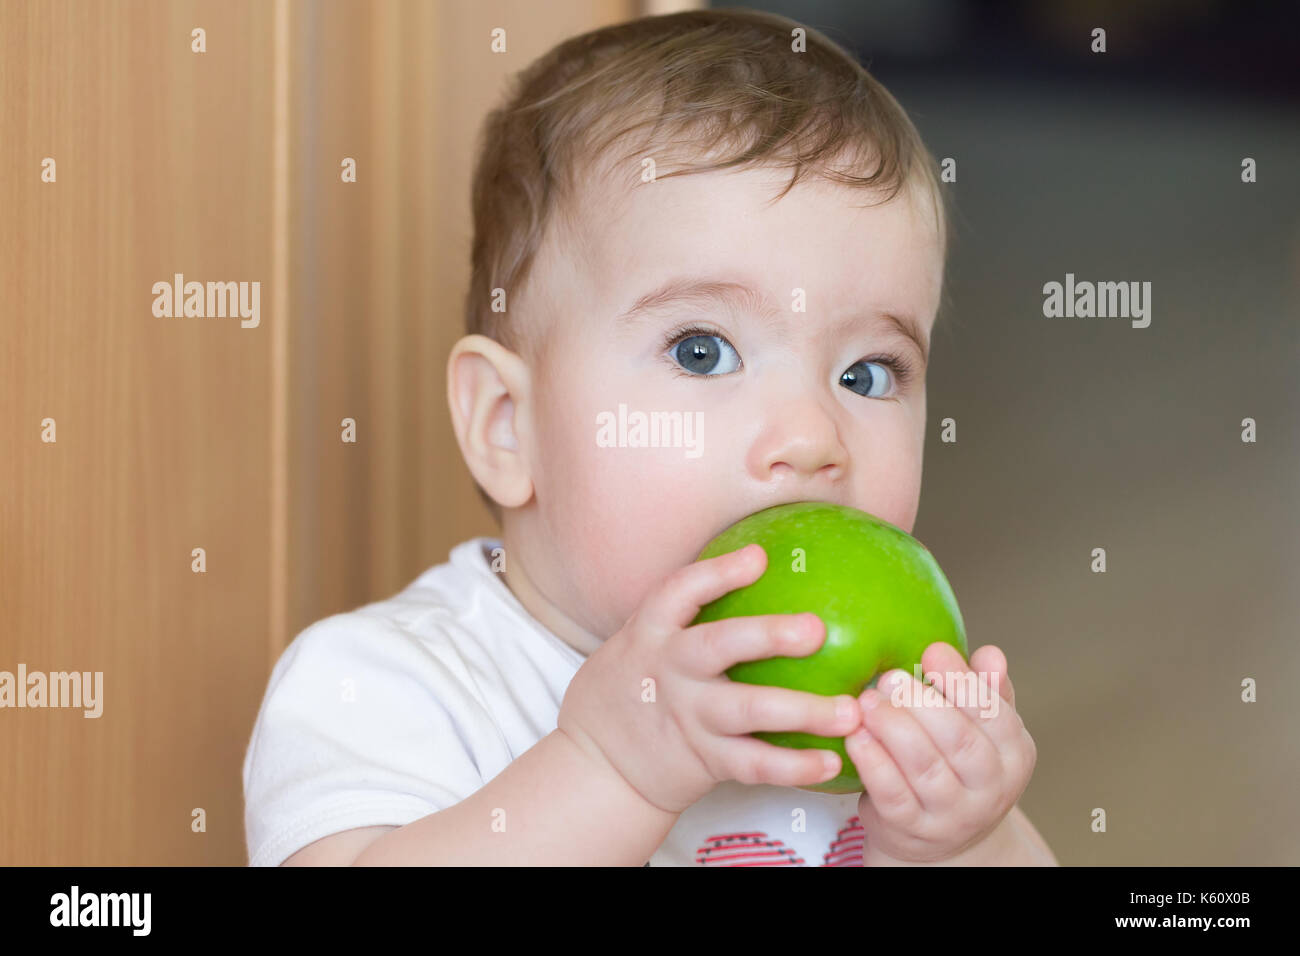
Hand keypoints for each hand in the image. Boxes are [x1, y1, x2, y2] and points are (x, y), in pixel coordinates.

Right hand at [557, 543, 862, 815]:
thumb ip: (683, 613)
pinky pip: (754, 764)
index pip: (678, 593)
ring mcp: (688, 716)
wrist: (598, 762)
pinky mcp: (704, 760)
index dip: (717, 574)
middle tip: (817, 629)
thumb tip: (755, 560)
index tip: (758, 558)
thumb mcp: (639, 640)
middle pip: (718, 647)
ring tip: (851, 710)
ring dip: (803, 711)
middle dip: (767, 636)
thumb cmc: (634, 686)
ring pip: (748, 711)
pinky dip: (794, 767)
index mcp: (651, 634)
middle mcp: (670, 672)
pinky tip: (832, 760)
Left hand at [844, 642, 1036, 863]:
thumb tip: (991, 654)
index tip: (932, 651)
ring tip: (867, 700)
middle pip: (959, 742)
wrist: (938, 839)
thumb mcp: (983, 731)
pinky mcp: (912, 831)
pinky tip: (855, 736)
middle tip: (889, 677)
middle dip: (922, 703)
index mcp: (1014, 756)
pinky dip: (872, 762)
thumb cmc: (958, 766)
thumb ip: (987, 692)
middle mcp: (990, 791)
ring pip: (924, 768)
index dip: (963, 682)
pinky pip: (892, 795)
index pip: (995, 716)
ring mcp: (952, 817)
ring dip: (892, 728)